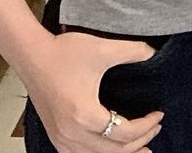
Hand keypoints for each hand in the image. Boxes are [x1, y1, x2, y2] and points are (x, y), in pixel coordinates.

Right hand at [24, 31, 163, 152]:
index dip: (146, 126)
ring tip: (140, 148)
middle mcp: (72, 134)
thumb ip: (132, 51)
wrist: (32, 55)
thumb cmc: (63, 52)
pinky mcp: (56, 136)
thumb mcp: (102, 49)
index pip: (124, 133)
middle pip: (114, 151)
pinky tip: (110, 148)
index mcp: (85, 115)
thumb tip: (153, 53)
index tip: (159, 115)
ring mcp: (61, 138)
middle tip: (155, 129)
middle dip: (139, 142)